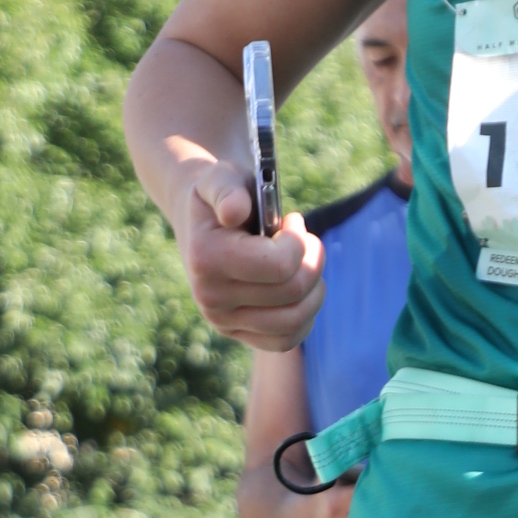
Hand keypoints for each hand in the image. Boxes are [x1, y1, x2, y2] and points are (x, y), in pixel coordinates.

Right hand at [175, 160, 326, 349]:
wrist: (202, 221)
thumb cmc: (223, 195)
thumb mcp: (222, 177)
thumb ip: (228, 188)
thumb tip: (234, 212)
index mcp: (206, 258)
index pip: (279, 266)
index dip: (299, 242)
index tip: (293, 221)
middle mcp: (210, 298)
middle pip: (293, 292)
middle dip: (312, 260)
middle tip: (305, 240)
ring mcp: (223, 322)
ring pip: (296, 321)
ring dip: (314, 288)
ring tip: (304, 264)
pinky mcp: (237, 335)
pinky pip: (286, 340)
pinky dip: (305, 316)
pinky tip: (300, 290)